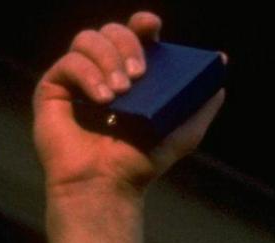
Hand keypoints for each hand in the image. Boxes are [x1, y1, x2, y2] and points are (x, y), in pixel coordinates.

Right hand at [33, 12, 225, 202]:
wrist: (108, 186)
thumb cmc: (142, 163)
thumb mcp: (184, 132)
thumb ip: (201, 102)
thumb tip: (221, 67)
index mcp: (132, 76)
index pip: (135, 36)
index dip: (143, 25)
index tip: (152, 26)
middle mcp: (102, 72)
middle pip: (110, 30)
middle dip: (127, 43)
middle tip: (140, 74)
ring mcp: (76, 79)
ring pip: (86, 39)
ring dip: (108, 59)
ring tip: (122, 92)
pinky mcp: (52, 88)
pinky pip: (68, 62)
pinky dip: (88, 75)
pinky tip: (104, 99)